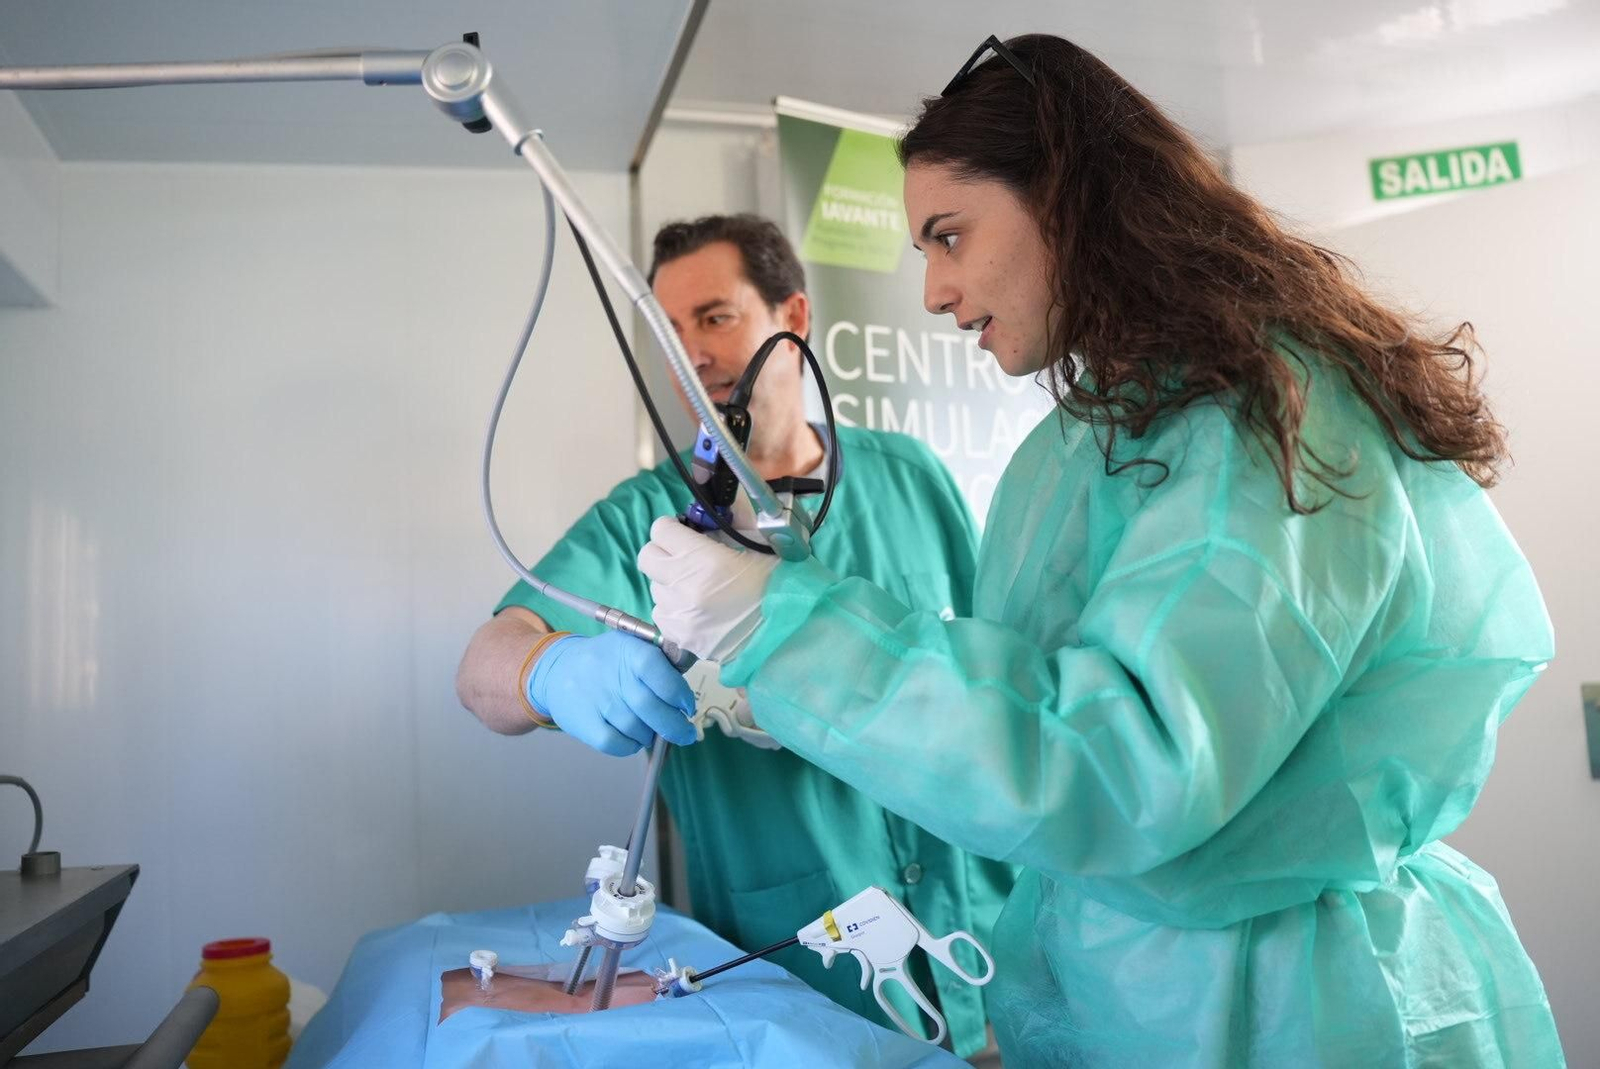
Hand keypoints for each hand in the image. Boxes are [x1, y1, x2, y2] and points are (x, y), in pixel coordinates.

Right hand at [526, 630, 697, 756]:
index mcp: (631, 652)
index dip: (680, 695)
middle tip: (685, 733)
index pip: (662, 676)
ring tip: (650, 729)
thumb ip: (661, 664)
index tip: (687, 706)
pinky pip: (617, 745)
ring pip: (637, 730)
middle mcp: (613, 675)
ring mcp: (597, 700)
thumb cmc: (606, 662)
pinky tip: (633, 738)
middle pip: (651, 708)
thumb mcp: (632, 647)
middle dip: (675, 726)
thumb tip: (686, 696)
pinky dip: (631, 746)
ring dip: (651, 735)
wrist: (557, 669)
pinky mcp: (584, 723)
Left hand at [638, 517, 778, 663]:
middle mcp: (683, 585)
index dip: (672, 528)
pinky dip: (674, 607)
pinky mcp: (677, 635)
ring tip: (697, 587)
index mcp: (703, 558)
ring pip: (655, 586)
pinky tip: (696, 608)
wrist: (782, 631)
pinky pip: (660, 612)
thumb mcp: (761, 544)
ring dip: (671, 582)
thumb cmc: (774, 584)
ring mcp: (678, 613)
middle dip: (663, 552)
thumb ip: (737, 517)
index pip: (660, 530)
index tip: (683, 533)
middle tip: (684, 557)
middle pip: (647, 556)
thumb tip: (721, 501)